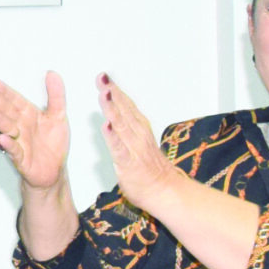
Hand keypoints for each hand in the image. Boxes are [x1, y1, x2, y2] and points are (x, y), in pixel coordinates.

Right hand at [0, 74, 69, 192]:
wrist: (54, 171)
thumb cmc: (53, 144)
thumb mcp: (59, 116)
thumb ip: (56, 95)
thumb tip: (52, 74)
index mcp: (28, 115)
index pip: (14, 100)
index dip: (5, 92)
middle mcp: (21, 127)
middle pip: (7, 111)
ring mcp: (19, 142)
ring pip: (7, 128)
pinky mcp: (21, 159)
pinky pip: (14, 151)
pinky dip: (8, 145)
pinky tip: (2, 138)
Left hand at [98, 75, 173, 207]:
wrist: (166, 192)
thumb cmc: (150, 170)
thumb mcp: (139, 143)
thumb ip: (128, 129)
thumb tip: (116, 116)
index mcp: (139, 129)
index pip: (126, 105)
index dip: (115, 90)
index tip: (105, 76)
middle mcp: (138, 134)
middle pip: (123, 110)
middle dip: (112, 92)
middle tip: (102, 77)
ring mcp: (134, 147)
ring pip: (121, 124)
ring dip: (112, 108)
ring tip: (104, 93)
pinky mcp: (129, 163)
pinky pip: (119, 148)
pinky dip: (113, 136)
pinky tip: (106, 125)